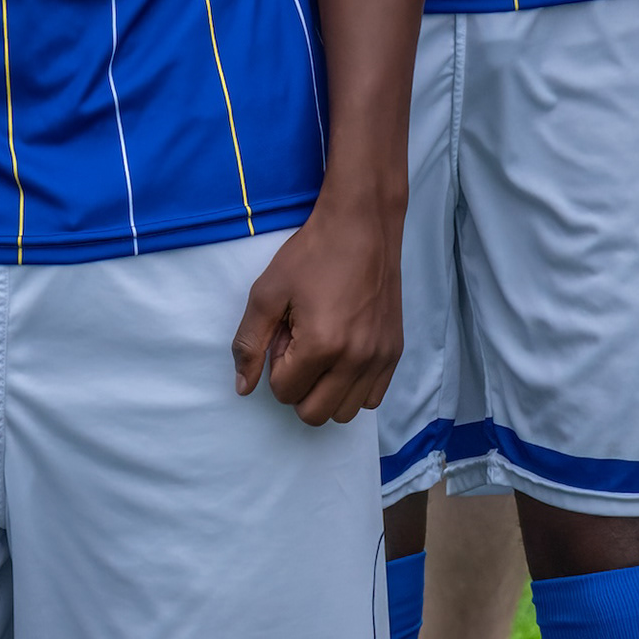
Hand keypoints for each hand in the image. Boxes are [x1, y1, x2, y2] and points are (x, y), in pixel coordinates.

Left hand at [234, 187, 402, 425]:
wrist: (362, 224)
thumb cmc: (312, 253)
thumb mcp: (267, 293)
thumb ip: (249, 344)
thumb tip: (243, 388)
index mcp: (322, 345)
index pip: (285, 392)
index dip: (276, 365)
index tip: (285, 333)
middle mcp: (357, 358)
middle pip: (314, 413)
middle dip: (298, 387)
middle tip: (300, 348)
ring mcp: (380, 356)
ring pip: (344, 412)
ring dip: (326, 391)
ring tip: (323, 352)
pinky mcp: (395, 350)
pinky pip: (373, 398)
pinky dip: (354, 388)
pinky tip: (345, 357)